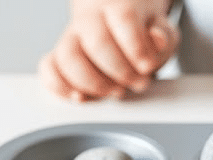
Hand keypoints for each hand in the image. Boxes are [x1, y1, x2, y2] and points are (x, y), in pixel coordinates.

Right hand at [39, 0, 178, 101]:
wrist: (117, 19)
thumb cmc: (140, 29)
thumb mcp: (162, 29)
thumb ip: (164, 36)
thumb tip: (157, 38)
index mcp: (118, 6)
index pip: (124, 19)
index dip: (136, 48)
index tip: (146, 67)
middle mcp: (90, 20)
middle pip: (97, 42)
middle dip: (121, 71)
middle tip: (137, 82)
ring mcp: (71, 38)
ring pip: (68, 57)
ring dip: (94, 83)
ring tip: (114, 90)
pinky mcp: (59, 56)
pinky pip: (48, 69)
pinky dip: (60, 87)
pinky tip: (80, 96)